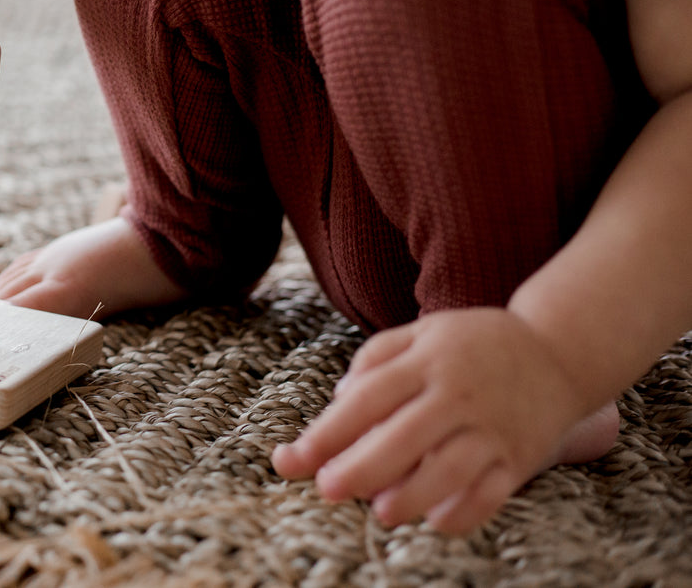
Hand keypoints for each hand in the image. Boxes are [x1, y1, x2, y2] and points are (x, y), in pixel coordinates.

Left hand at [271, 308, 590, 534]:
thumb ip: (376, 358)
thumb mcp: (423, 332)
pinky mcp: (519, 458)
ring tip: (380, 512)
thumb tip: (340, 398)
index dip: (327, 431)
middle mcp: (457, 395)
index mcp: (427, 362)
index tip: (293, 458)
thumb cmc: (475, 345)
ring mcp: (491, 428)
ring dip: (412, 494)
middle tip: (327, 489)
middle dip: (361, 467)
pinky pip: (493, 492)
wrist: (561, 351)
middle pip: (402, 437)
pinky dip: (466, 511)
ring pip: (449, 469)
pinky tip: (436, 521)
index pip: (367, 399)